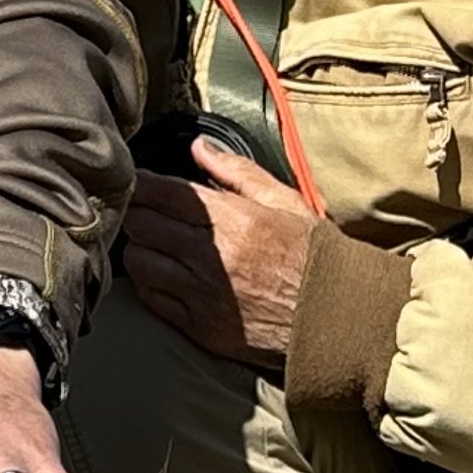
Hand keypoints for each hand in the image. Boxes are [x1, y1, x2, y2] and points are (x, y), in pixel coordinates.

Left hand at [123, 136, 321, 371]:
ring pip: (138, 261)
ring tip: (152, 242)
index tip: (135, 179)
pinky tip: (161, 273)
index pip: (162, 193)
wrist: (337, 319)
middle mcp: (210, 256)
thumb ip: (238, 173)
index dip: (140, 183)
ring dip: (139, 247)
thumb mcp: (286, 203)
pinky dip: (147, 282)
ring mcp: (201, 294)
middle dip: (136, 212)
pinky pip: (150, 298)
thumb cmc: (313, 258)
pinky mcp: (198, 326)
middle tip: (142, 209)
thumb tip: (199, 147)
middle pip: (140, 224)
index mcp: (233, 220)